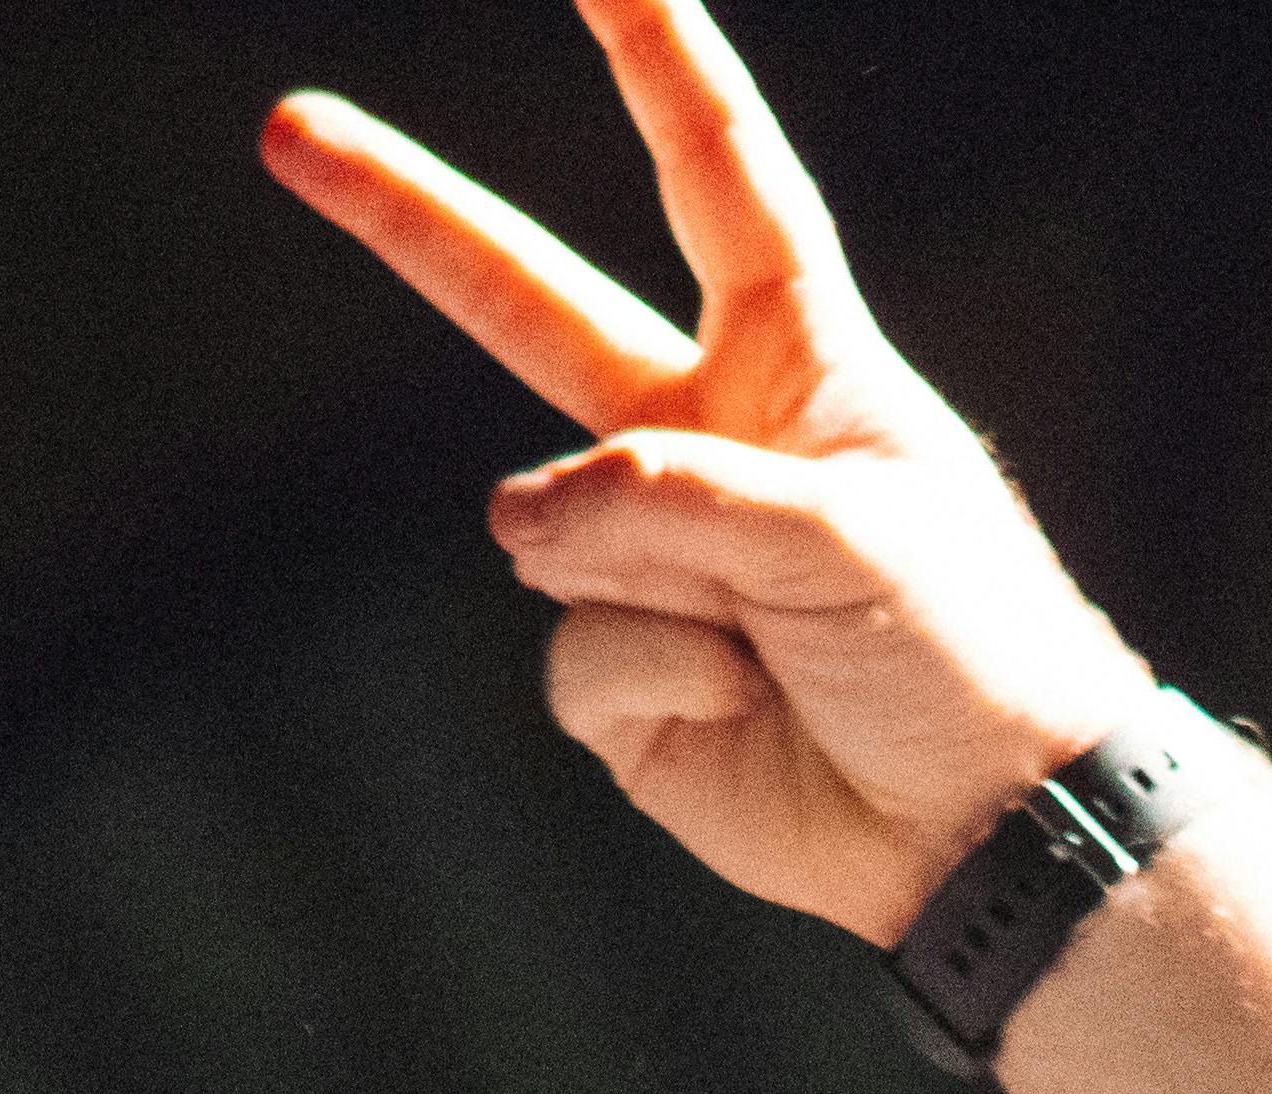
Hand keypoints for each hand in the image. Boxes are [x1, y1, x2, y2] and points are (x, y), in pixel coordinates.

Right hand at [263, 1, 1154, 933]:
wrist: (985, 837)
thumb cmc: (966, 657)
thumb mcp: (846, 537)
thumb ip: (672, 497)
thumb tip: (520, 519)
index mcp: (796, 361)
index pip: (717, 176)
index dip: (657, 59)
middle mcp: (701, 440)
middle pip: (527, 300)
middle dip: (407, 214)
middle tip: (287, 126)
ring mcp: (644, 557)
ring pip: (553, 529)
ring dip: (657, 590)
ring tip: (775, 651)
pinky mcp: (615, 673)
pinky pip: (574, 651)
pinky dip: (658, 687)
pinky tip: (742, 716)